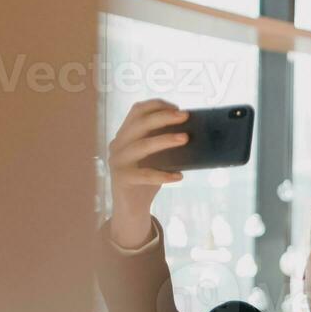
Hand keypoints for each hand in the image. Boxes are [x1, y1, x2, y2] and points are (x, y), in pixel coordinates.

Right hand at [106, 99, 189, 246]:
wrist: (132, 206)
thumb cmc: (148, 177)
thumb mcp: (156, 157)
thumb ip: (165, 143)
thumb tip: (193, 131)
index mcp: (126, 134)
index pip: (137, 110)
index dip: (157, 105)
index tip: (178, 107)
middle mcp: (118, 144)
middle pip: (140, 124)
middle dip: (164, 117)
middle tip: (185, 116)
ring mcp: (117, 161)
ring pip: (142, 145)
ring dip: (165, 140)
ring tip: (185, 139)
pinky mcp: (122, 179)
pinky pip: (145, 175)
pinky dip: (163, 175)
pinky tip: (179, 176)